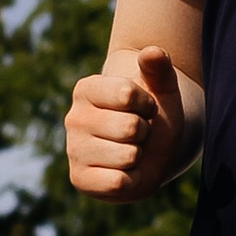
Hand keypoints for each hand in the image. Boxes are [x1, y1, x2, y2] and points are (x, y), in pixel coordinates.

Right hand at [66, 46, 183, 201]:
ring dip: (139, 156)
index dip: (147, 105)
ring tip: (131, 151)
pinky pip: (117, 182)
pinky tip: (124, 172)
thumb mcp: (162, 90)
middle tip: (137, 134)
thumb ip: (160, 68)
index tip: (145, 109)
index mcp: (87, 89)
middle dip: (144, 133)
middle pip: (130, 128)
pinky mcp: (79, 179)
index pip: (127, 94)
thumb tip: (152, 52)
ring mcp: (73, 150)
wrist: (150, 151)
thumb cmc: (152, 117)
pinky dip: (131, 180)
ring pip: (127, 156)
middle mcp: (74, 118)